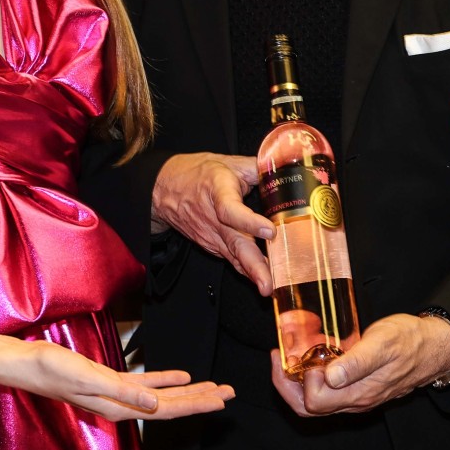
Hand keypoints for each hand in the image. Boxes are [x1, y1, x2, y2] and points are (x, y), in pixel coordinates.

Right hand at [17, 341, 234, 421]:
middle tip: (230, 393)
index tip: (221, 400)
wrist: (30, 364)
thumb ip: (124, 392)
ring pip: (164, 395)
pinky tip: (181, 377)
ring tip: (214, 387)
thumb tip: (156, 405)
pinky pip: (147, 383)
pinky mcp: (112, 381)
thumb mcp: (91, 378)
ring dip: (190, 391)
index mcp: (121, 407)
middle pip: (172, 405)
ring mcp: (119, 394)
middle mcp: (124, 404)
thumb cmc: (54, 370)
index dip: (196, 405)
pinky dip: (166, 380)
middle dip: (202, 399)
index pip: (168, 410)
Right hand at [151, 152, 272, 293]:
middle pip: (235, 245)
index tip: (270, 231)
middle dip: (253, 267)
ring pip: (234, 257)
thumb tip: (284, 168)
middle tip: (267, 284)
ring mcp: (211, 237)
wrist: (165, 189)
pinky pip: (232, 259)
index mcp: (218, 192)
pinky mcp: (212, 247)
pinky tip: (262, 280)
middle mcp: (214, 219)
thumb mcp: (228, 161)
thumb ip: (257, 167)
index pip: (231, 211)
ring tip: (268, 289)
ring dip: (251, 274)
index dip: (250, 222)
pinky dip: (246, 271)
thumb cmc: (197, 174)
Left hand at [268, 313, 449, 415]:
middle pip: (308, 408)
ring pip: (315, 404)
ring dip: (297, 382)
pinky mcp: (357, 391)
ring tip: (290, 356)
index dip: (299, 379)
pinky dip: (311, 380)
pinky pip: (326, 396)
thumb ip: (358, 361)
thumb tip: (330, 376)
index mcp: (358, 393)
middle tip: (280, 356)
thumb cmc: (409, 341)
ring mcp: (355, 399)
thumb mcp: (383, 343)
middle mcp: (354, 402)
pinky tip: (311, 358)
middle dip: (286, 384)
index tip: (294, 352)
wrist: (433, 348)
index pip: (314, 401)